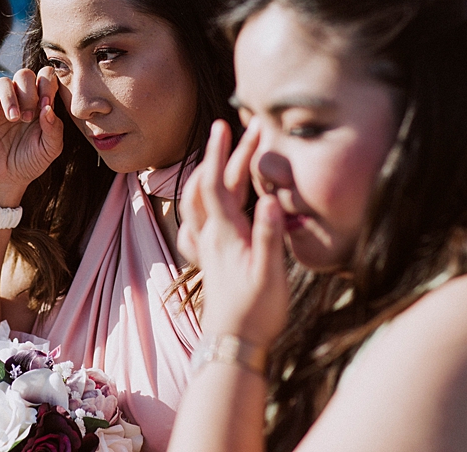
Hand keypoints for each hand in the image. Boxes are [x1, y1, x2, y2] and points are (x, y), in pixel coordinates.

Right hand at [0, 68, 64, 206]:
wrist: (8, 178)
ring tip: (13, 118)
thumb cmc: (32, 160)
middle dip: (28, 92)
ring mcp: (0, 105)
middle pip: (24, 74)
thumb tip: (48, 107)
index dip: (47, 85)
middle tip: (28, 117)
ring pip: (3, 82)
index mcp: (40, 103)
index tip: (45, 105)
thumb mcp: (50, 149)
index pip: (45, 77)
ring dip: (10, 97)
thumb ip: (54, 128)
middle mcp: (21, 99)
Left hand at [178, 120, 288, 347]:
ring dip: (208, 173)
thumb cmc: (256, 311)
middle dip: (222, 154)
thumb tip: (268, 199)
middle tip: (240, 130)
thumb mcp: (270, 273)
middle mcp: (210, 235)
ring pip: (197, 201)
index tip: (226, 124)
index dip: (220, 152)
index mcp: (225, 233)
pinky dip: (200, 202)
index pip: (216, 182)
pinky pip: (196, 221)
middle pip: (208, 184)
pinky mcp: (208, 258)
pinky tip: (207, 202)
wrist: (232, 343)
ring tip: (222, 155)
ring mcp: (206, 247)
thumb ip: (268, 236)